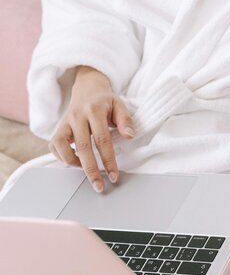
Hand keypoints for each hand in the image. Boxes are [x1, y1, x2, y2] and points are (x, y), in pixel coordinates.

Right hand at [48, 66, 134, 192]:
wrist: (87, 88)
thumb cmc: (105, 101)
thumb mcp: (120, 105)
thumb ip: (125, 120)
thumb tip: (130, 136)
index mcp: (94, 111)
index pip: (102, 140)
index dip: (108, 160)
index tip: (114, 176)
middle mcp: (77, 117)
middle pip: (82, 148)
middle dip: (91, 170)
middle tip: (99, 186)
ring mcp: (64, 123)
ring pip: (63, 148)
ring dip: (75, 164)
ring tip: (88, 170)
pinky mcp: (57, 128)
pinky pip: (55, 147)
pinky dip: (64, 157)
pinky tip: (77, 161)